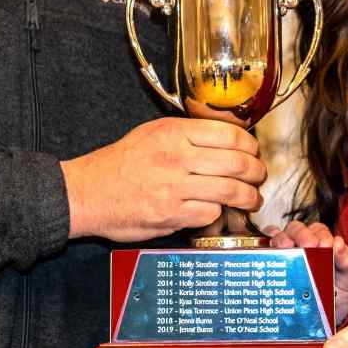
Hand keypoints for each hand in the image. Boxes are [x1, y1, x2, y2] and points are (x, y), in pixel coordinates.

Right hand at [61, 118, 264, 242]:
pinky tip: (218, 212)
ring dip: (248, 197)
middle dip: (256, 172)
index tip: (253, 152)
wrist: (88, 192)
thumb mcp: (151, 133)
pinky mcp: (171, 214)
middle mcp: (177, 157)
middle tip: (259, 176)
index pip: (229, 134)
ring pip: (229, 191)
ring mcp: (174, 187)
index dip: (249, 145)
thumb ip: (186, 135)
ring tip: (251, 199)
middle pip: (236, 163)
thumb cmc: (120, 163)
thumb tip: (224, 142)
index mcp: (174, 132)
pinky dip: (218, 213)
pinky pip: (210, 213)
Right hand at [267, 219, 347, 325]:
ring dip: (281, 238)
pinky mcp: (275, 265)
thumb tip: (338, 243)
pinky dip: (265, 245)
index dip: (321, 235)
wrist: (329, 314)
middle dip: (302, 234)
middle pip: (296, 229)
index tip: (325, 245)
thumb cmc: (339, 292)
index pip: (318, 229)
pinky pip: (266, 250)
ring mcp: (287, 253)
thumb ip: (346, 259)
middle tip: (308, 245)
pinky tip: (268, 249)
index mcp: (321, 241)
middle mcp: (302, 244)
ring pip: (280, 237)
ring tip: (286, 246)